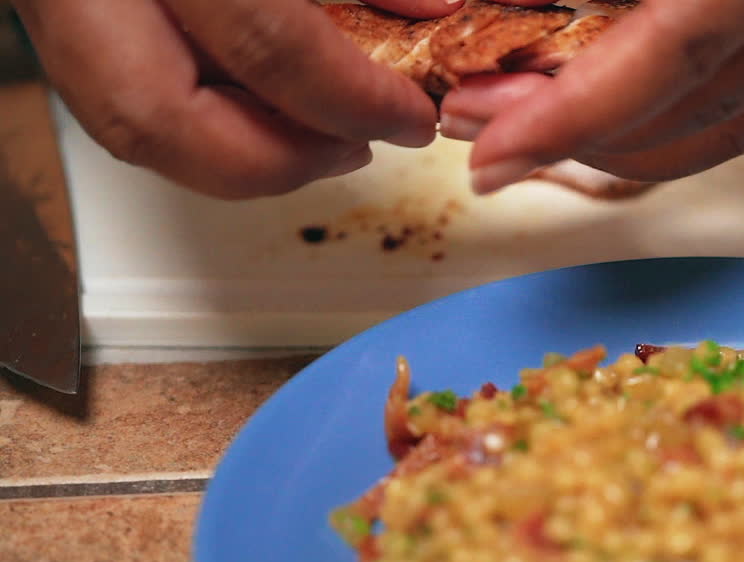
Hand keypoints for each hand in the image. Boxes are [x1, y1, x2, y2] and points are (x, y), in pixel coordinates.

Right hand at [11, 0, 462, 198]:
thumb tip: (435, 8)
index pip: (265, 43)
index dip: (354, 100)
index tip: (412, 114)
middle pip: (157, 118)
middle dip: (278, 160)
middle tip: (356, 147)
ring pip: (120, 116)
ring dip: (232, 150)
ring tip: (317, 134)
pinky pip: (104, 81)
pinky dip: (193, 109)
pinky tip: (256, 99)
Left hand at [439, 0, 743, 193]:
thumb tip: (487, 8)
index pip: (675, 54)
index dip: (572, 115)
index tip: (490, 152)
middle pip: (702, 109)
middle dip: (577, 138)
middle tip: (482, 132)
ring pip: (735, 123)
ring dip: (624, 145)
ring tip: (529, 130)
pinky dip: (681, 126)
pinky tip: (608, 120)